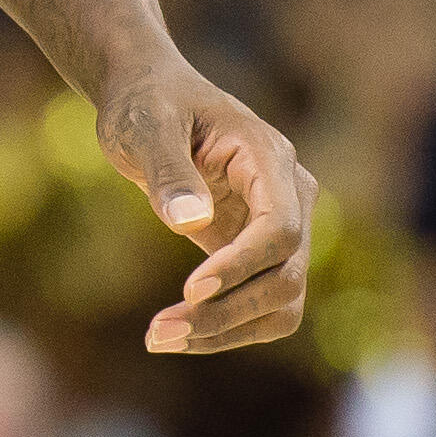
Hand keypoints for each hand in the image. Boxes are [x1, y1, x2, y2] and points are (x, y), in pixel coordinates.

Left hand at [97, 65, 316, 354]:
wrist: (150, 97)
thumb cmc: (147, 104)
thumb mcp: (145, 125)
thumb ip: (168, 169)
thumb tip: (189, 223)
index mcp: (269, 158)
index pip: (279, 227)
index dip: (242, 264)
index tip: (189, 290)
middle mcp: (290, 197)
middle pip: (285, 276)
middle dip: (226, 312)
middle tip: (156, 333)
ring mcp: (281, 228)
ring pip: (282, 302)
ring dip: (227, 331)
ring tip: (158, 339)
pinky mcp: (258, 252)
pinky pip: (260, 304)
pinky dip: (225, 328)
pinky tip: (176, 334)